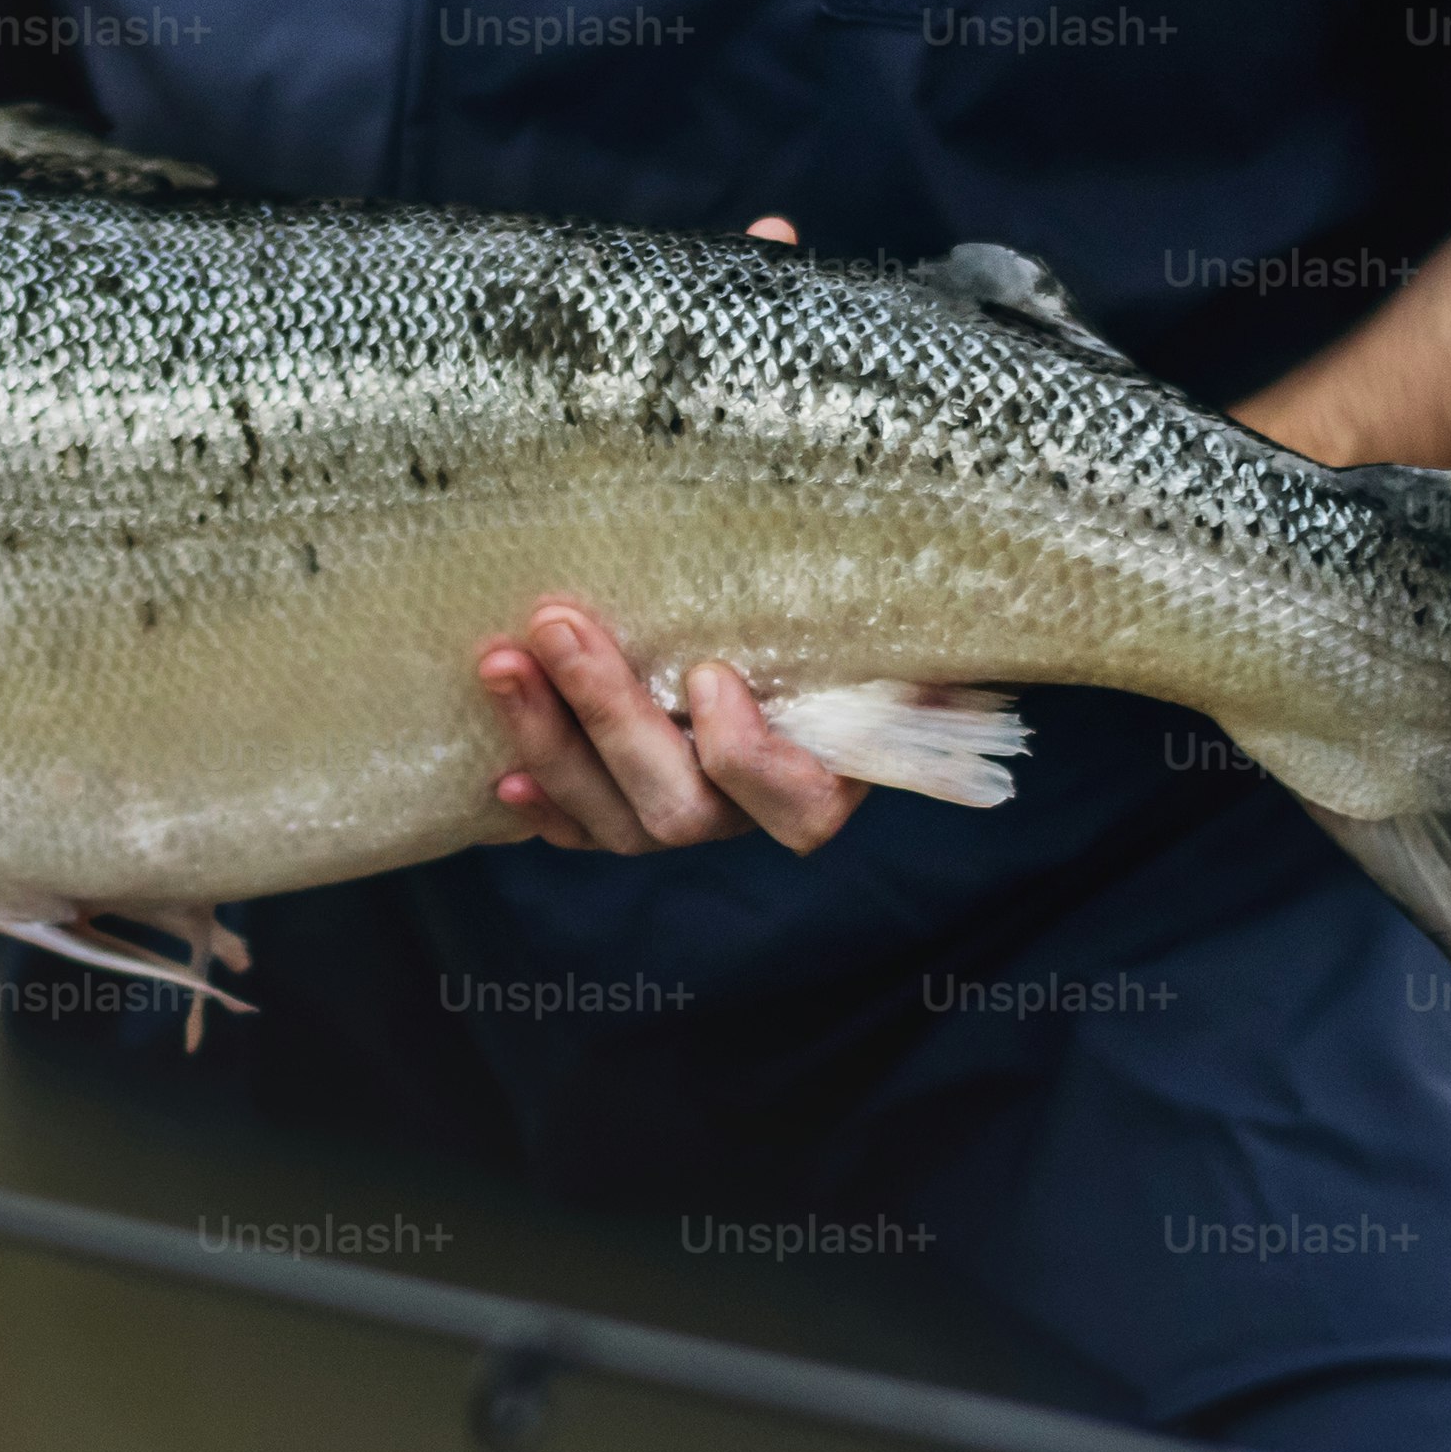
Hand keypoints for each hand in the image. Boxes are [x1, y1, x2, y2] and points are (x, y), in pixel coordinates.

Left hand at [479, 608, 864, 857]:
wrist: (823, 645)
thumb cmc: (860, 636)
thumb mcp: (893, 627)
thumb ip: (901, 633)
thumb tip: (949, 617)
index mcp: (833, 778)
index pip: (791, 801)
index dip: (744, 754)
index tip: (708, 675)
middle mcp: (756, 817)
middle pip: (678, 806)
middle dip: (609, 716)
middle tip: (558, 625)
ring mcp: (691, 820)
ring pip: (617, 820)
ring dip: (553, 742)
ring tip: (503, 662)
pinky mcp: (631, 813)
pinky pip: (582, 834)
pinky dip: (543, 810)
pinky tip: (501, 775)